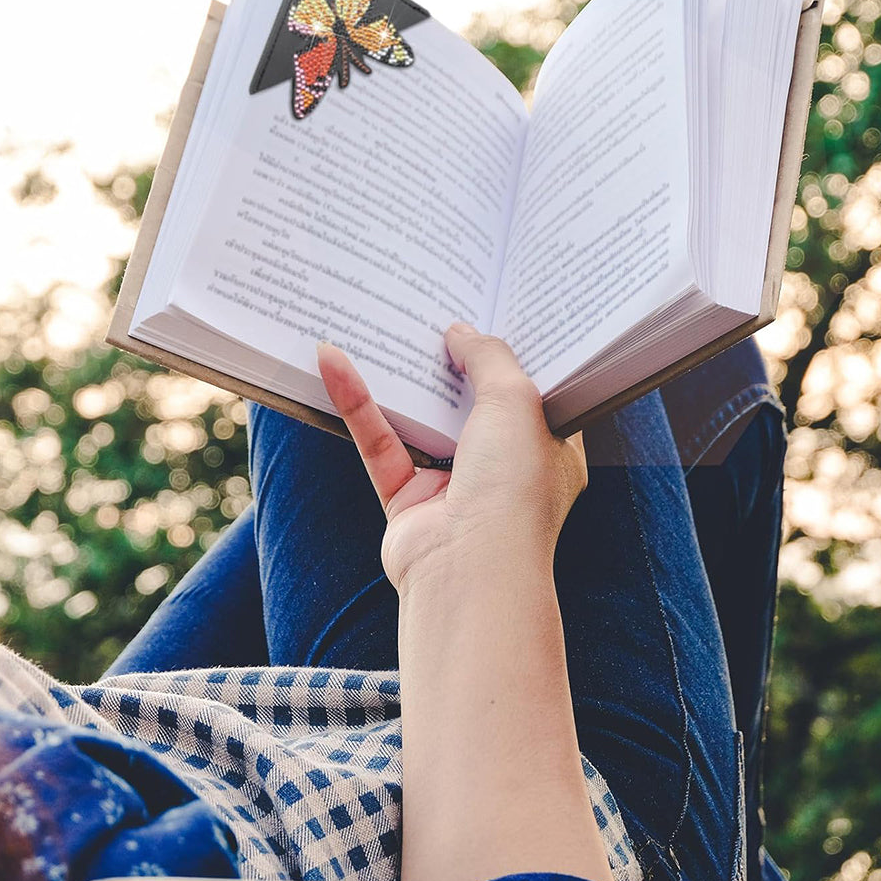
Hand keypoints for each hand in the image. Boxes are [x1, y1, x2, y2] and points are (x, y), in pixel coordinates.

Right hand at [316, 323, 586, 596]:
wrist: (470, 573)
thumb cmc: (513, 488)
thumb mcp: (516, 401)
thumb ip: (489, 358)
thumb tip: (461, 331)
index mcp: (548, 451)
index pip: (533, 394)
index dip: (512, 354)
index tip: (489, 310)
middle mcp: (503, 469)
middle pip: (471, 403)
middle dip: (449, 359)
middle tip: (429, 308)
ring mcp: (454, 487)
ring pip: (420, 420)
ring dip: (397, 378)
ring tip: (375, 324)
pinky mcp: (407, 501)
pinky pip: (379, 443)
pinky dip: (356, 405)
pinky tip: (332, 361)